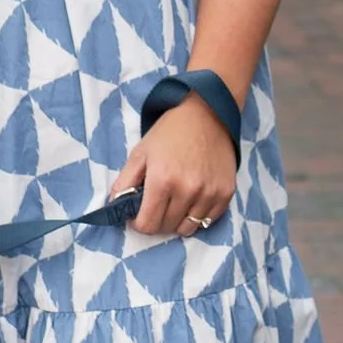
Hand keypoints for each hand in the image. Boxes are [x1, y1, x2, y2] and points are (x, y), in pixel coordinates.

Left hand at [110, 94, 238, 239]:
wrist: (207, 114)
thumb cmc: (170, 133)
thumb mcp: (140, 153)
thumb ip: (125, 182)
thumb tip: (115, 207)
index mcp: (162, 181)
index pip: (147, 225)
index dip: (138, 223)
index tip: (138, 214)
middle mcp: (187, 191)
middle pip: (166, 227)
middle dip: (157, 220)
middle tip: (157, 203)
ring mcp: (209, 193)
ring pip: (188, 228)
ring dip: (177, 220)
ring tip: (175, 201)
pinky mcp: (226, 193)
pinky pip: (208, 220)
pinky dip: (197, 215)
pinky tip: (192, 198)